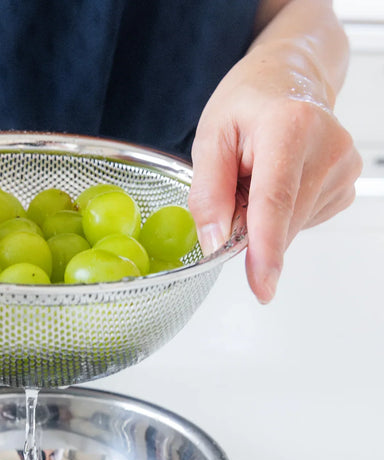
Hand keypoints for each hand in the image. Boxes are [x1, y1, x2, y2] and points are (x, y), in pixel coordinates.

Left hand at [188, 39, 361, 302]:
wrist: (289, 78)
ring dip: (263, 220)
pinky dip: (280, 215)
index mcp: (289, 127)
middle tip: (234, 191)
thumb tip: (216, 242)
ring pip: (290, 228)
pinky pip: (301, 222)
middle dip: (249, 229)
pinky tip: (278, 183)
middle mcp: (328, 147)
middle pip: (281, 222)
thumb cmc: (247, 104)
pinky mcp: (346, 186)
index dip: (265, 250)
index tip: (262, 286)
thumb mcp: (209, 138)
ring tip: (258, 176)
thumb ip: (207, 193)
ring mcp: (344, 168)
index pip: (275, 201)